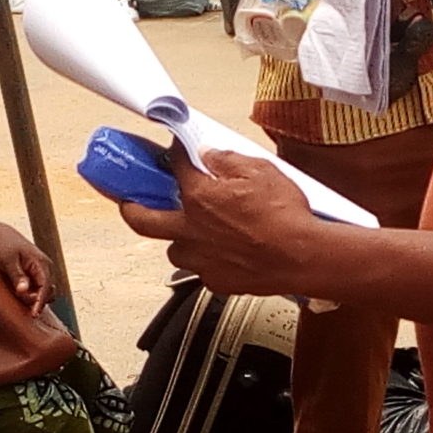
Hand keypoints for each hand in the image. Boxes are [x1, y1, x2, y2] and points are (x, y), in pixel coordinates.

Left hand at [0, 219, 55, 313]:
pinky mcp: (37, 275)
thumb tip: (23, 291)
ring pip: (46, 292)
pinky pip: (40, 289)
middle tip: (23, 308)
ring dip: (36, 299)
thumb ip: (17, 275)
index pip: (46, 287)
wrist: (1, 235)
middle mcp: (46, 267)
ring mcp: (43, 271)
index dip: (40, 302)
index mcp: (42, 263)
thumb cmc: (3, 246)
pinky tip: (21, 299)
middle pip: (49, 292)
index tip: (34, 314)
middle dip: (38, 302)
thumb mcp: (7, 260)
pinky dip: (33, 296)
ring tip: (20, 301)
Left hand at [121, 150, 324, 297]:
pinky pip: (201, 269)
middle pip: (142, 220)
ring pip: (174, 248)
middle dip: (130, 208)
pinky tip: (222, 252)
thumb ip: (228, 160)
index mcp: (200, 198)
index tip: (174, 152)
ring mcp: (201, 258)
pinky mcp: (217, 280)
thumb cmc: (286, 218)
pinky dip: (206, 259)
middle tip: (128, 201)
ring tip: (189, 231)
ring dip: (178, 238)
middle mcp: (192, 230)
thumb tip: (210, 155)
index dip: (172, 155)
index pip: (175, 168)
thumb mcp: (260, 171)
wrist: (304, 257)